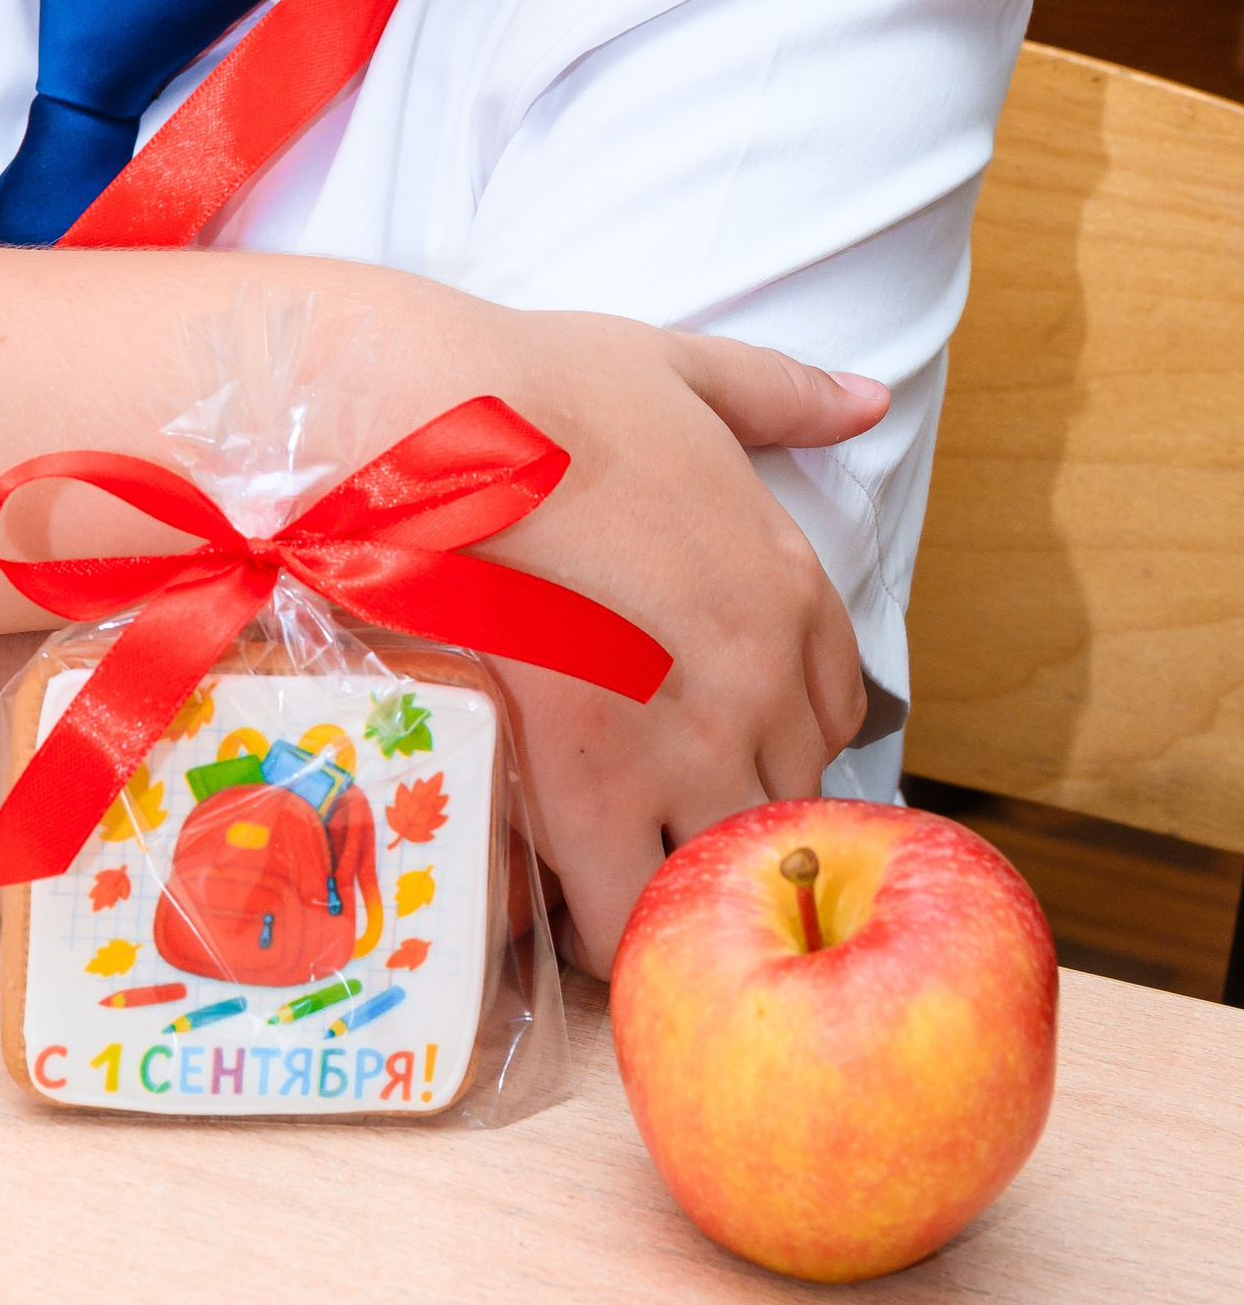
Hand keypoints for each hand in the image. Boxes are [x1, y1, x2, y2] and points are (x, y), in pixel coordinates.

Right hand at [477, 324, 883, 976]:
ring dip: (680, 890)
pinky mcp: (595, 787)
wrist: (441, 423)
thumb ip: (782, 394)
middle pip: (781, 802)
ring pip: (722, 872)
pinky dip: (620, 934)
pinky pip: (635, 913)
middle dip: (726, 822)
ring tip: (620, 891)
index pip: (832, 716)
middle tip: (656, 829)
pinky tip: (579, 922)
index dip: (770, 743)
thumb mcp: (684, 370)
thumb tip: (865, 400)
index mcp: (788, 586)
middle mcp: (761, 678)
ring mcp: (688, 740)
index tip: (716, 751)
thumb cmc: (542, 387)